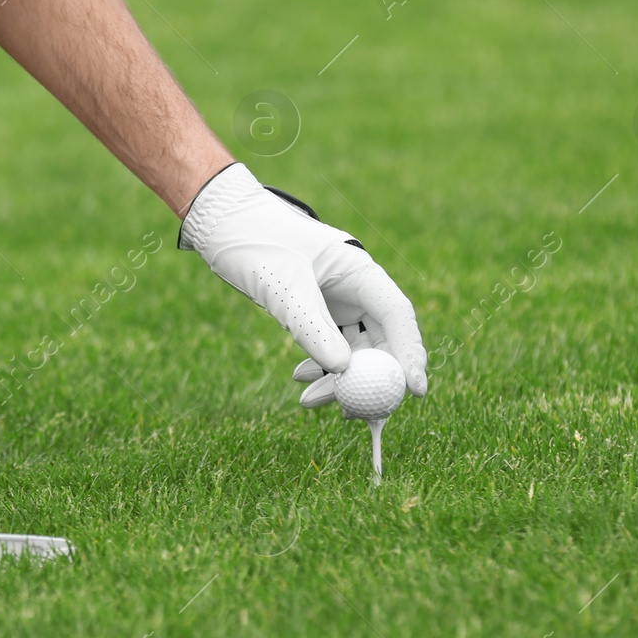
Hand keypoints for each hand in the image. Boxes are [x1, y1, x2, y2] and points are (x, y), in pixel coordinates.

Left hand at [179, 163, 426, 405]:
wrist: (222, 224)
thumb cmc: (256, 242)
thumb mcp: (285, 287)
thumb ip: (313, 328)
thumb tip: (344, 371)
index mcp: (360, 271)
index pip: (398, 316)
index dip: (410, 354)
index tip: (415, 391)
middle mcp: (355, 287)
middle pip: (380, 339)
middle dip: (372, 378)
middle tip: (356, 413)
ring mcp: (337, 300)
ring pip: (353, 349)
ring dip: (338, 379)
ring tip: (310, 403)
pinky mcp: (316, 310)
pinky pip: (330, 346)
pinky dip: (319, 367)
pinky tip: (300, 381)